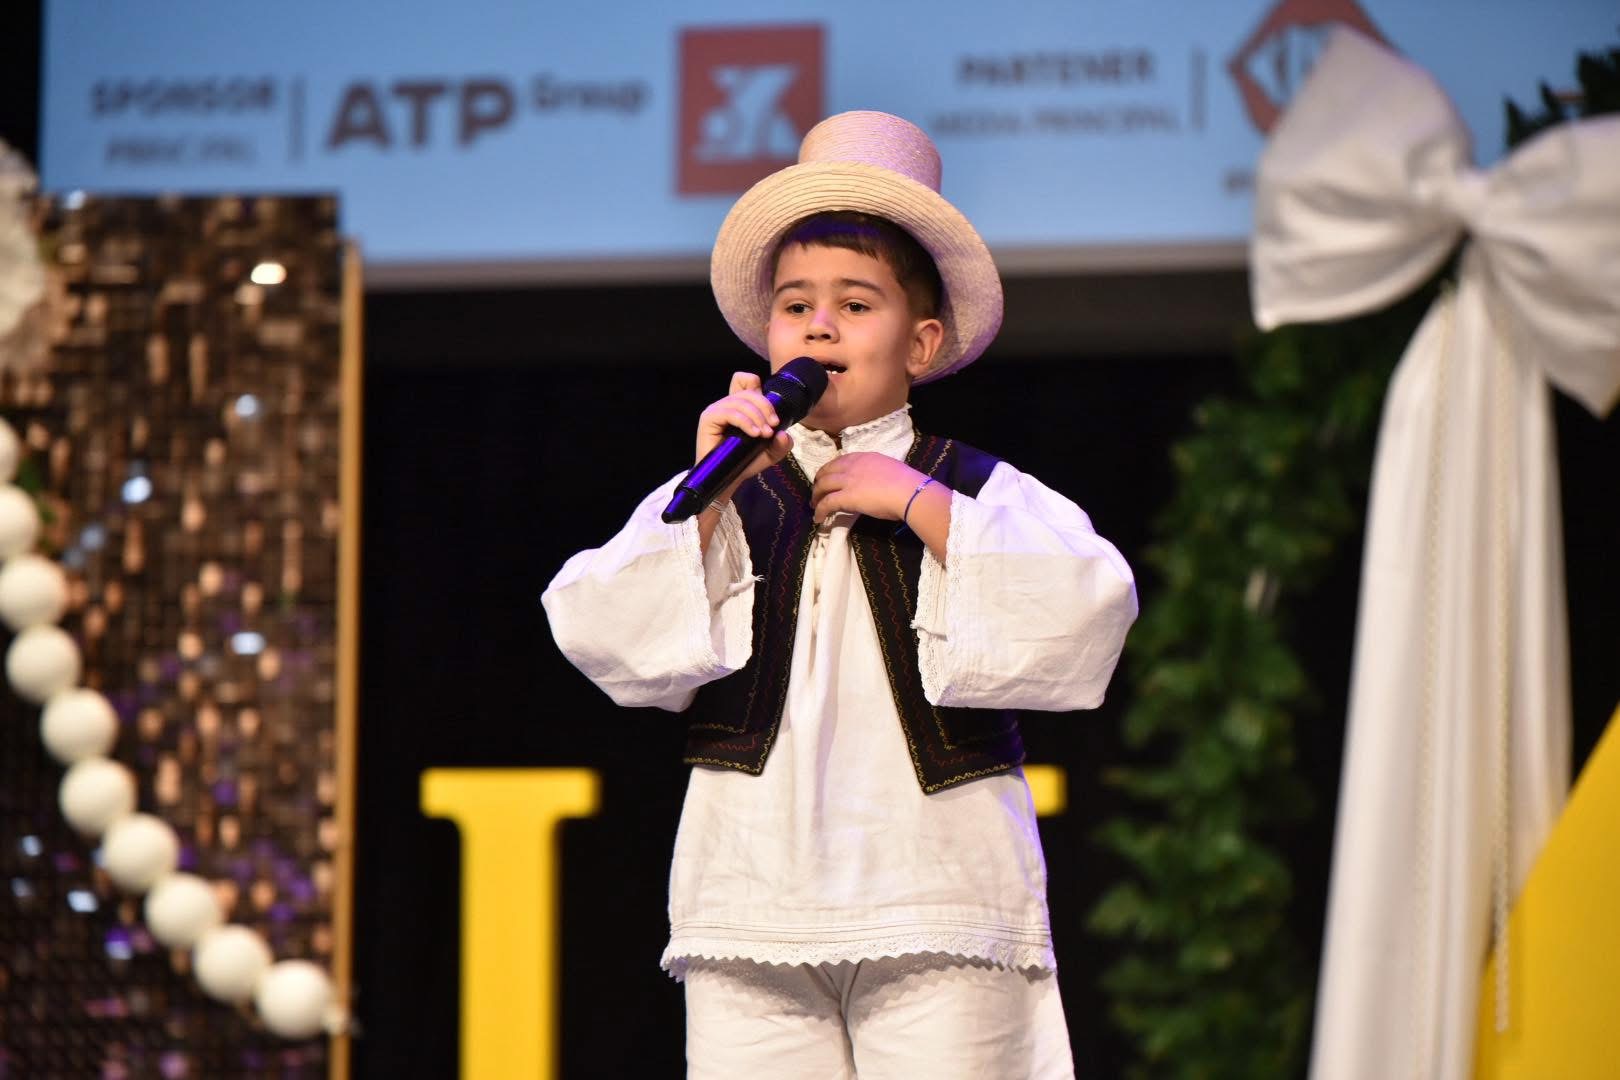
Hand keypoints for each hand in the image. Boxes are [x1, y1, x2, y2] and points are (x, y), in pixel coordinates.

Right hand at [695, 372, 793, 497]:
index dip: (759, 388)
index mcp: (740, 405)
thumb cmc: (745, 463)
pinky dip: (745, 421)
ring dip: (757, 416)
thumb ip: (782, 443)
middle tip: (773, 426)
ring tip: (764, 434)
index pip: (746, 380)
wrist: (728, 481)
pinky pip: (729, 412)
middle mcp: (727, 404)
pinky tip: (754, 433)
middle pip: (749, 391)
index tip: (771, 414)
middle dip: (766, 407)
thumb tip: (784, 434)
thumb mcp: (771, 452)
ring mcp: (716, 410)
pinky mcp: (708, 418)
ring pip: (741, 401)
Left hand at [810, 453, 927, 523]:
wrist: (908, 492)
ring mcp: (847, 480)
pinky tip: (818, 518)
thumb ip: (875, 472)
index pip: (839, 461)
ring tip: (814, 505)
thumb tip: (872, 483)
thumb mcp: (888, 469)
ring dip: (816, 496)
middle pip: (826, 472)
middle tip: (817, 493)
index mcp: (864, 457)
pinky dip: (819, 510)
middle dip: (818, 482)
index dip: (830, 470)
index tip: (827, 478)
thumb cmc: (906, 483)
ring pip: (822, 486)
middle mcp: (852, 466)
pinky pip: (826, 503)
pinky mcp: (845, 497)